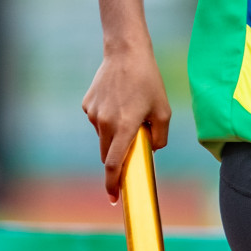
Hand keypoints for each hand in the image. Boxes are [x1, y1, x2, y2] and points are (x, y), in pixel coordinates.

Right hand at [81, 47, 170, 202]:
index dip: (113, 183)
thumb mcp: (163, 110)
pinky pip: (98, 121)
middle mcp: (105, 123)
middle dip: (118, 157)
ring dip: (115, 134)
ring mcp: (93, 114)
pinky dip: (108, 119)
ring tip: (130, 110)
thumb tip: (151, 150)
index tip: (114, 197)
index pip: (114, 164)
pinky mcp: (87, 105)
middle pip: (108, 153)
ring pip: (103, 136)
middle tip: (132, 144)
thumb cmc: (148, 81)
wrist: (125, 53)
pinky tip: (119, 100)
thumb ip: (160, 137)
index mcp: (125, 127)